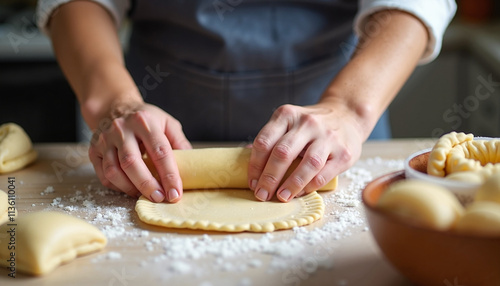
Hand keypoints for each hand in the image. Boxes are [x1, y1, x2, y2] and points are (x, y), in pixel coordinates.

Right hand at [88, 103, 191, 202]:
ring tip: (145, 195)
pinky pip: (104, 174)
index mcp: (144, 121)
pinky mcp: (93, 150)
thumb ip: (179, 142)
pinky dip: (117, 186)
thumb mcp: (167, 123)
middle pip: (132, 163)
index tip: (175, 193)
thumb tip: (191, 166)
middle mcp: (121, 129)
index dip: (169, 175)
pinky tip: (130, 189)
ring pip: (114, 171)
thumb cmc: (146, 120)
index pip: (159, 151)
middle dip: (147, 185)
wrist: (115, 107)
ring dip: (131, 188)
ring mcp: (104, 139)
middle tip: (160, 198)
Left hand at [248, 103, 363, 201]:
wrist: (348, 115)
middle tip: (261, 194)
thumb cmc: (311, 126)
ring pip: (306, 164)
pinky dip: (309, 186)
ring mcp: (328, 137)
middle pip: (282, 153)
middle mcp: (308, 123)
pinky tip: (300, 193)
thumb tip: (246, 161)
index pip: (264, 141)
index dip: (255, 165)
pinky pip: (323, 173)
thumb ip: (271, 138)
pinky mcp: (344, 153)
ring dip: (291, 184)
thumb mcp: (289, 122)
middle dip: (269, 178)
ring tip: (281, 197)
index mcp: (287, 115)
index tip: (252, 183)